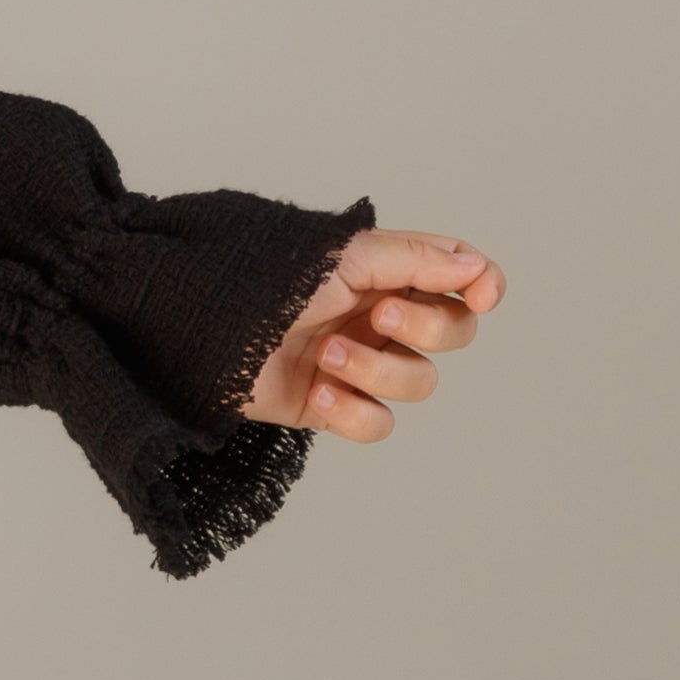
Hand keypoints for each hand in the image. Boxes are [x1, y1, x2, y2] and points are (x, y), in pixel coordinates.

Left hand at [239, 225, 503, 442]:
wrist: (197, 325)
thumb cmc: (264, 278)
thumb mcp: (342, 256)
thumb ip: (415, 260)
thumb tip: (475, 268)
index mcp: (386, 270)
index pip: (459, 276)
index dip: (483, 286)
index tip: (479, 296)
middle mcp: (379, 315)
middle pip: (453, 332)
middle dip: (423, 328)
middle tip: (374, 316)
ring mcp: (358, 362)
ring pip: (418, 382)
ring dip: (377, 370)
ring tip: (326, 353)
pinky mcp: (330, 404)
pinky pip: (376, 423)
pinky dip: (352, 413)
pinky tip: (318, 392)